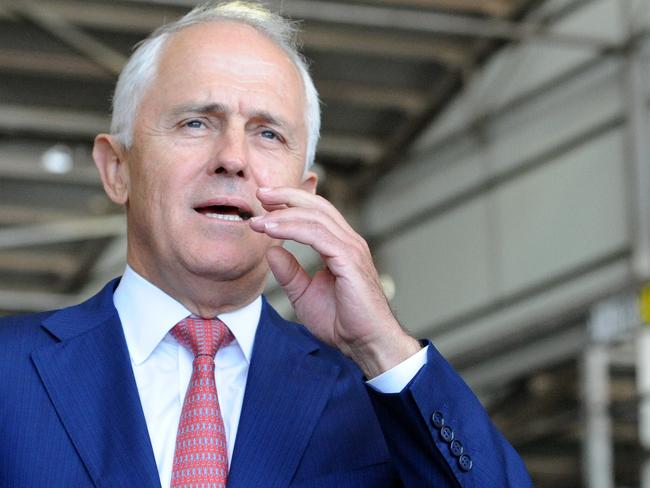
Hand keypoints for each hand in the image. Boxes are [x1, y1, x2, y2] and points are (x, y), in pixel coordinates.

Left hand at [249, 186, 420, 377]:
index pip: (316, 213)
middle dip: (287, 196)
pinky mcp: (349, 259)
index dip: (290, 203)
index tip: (264, 202)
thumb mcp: (304, 294)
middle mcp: (349, 241)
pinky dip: (292, 229)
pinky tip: (272, 231)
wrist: (366, 343)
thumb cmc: (342, 322)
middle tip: (260, 192)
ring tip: (259, 219)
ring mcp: (351, 248)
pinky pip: (317, 235)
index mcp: (341, 246)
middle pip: (317, 206)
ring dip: (284, 214)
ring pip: (315, 217)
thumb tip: (271, 251)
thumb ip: (290, 272)